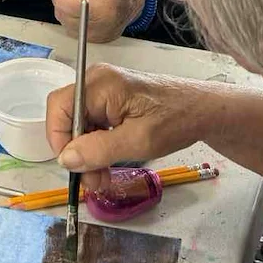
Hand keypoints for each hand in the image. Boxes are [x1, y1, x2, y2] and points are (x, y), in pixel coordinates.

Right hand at [46, 65, 204, 193]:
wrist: (203, 110)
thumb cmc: (175, 121)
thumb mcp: (137, 141)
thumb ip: (99, 150)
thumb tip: (65, 159)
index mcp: (100, 84)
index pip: (59, 108)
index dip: (58, 139)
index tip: (73, 168)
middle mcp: (96, 81)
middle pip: (68, 117)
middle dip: (76, 152)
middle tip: (92, 182)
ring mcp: (104, 88)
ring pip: (80, 123)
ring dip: (87, 152)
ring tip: (102, 178)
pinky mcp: (112, 98)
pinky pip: (93, 122)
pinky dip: (97, 144)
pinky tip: (108, 162)